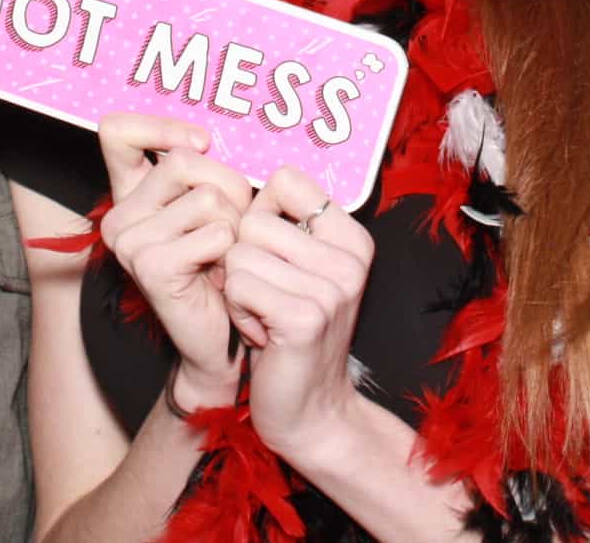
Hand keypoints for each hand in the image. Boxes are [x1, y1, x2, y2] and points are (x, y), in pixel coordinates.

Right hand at [96, 112, 253, 399]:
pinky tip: (222, 276)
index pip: (116, 131)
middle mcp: (119, 215)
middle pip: (183, 160)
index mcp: (129, 194)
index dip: (162, 127)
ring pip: (208, 197)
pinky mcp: (150, 266)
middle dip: (227, 187)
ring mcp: (129, 241)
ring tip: (225, 256)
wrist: (221, 338)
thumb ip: (202, 169)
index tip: (202, 144)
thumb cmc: (223, 265)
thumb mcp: (214, 207)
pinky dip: (232, 252)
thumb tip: (202, 140)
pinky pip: (216, 234)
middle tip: (229, 228)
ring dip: (235, 225)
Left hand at [220, 166, 375, 460]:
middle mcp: (350, 259)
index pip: (286, 181)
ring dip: (239, 290)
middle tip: (269, 299)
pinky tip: (262, 334)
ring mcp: (332, 288)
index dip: (261, 216)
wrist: (309, 411)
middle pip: (253, 221)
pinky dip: (238, 311)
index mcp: (353, 237)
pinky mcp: (305, 317)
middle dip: (243, 261)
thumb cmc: (288, 330)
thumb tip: (236, 179)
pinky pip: (238, 284)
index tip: (274, 258)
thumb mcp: (297, 268)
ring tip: (265, 317)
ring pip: (239, 253)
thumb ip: (280, 224)